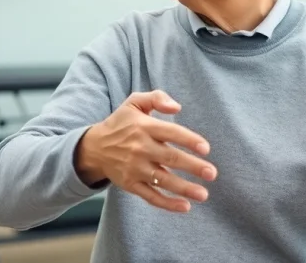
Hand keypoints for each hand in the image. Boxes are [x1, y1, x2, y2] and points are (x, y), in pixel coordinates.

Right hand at [75, 90, 216, 212]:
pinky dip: (167, 203)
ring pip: (162, 180)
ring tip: (203, 194)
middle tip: (212, 173)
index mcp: (144, 127)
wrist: (93, 147)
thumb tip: (177, 107)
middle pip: (170, 158)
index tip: (206, 148)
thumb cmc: (121, 123)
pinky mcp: (130, 184)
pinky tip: (185, 206)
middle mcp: (140, 148)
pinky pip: (150, 196)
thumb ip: (157, 98)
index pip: (171, 133)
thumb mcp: (134, 102)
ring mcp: (135, 168)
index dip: (189, 140)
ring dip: (184, 188)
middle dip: (193, 166)